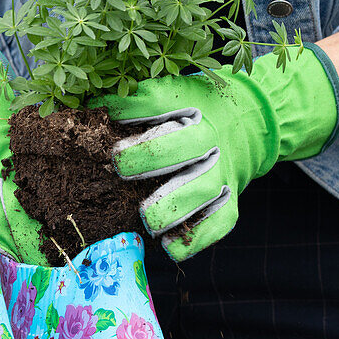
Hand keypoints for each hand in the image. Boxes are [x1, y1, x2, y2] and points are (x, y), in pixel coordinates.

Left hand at [94, 45, 338, 260]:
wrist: (247, 120)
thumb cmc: (192, 111)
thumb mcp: (168, 93)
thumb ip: (134, 101)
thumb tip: (91, 111)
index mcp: (190, 104)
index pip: (157, 102)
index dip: (129, 110)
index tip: (106, 117)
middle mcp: (210, 136)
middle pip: (183, 145)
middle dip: (147, 157)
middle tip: (119, 167)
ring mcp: (222, 170)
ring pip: (201, 188)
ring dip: (170, 205)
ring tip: (146, 217)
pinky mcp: (229, 199)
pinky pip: (219, 222)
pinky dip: (196, 239)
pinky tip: (168, 245)